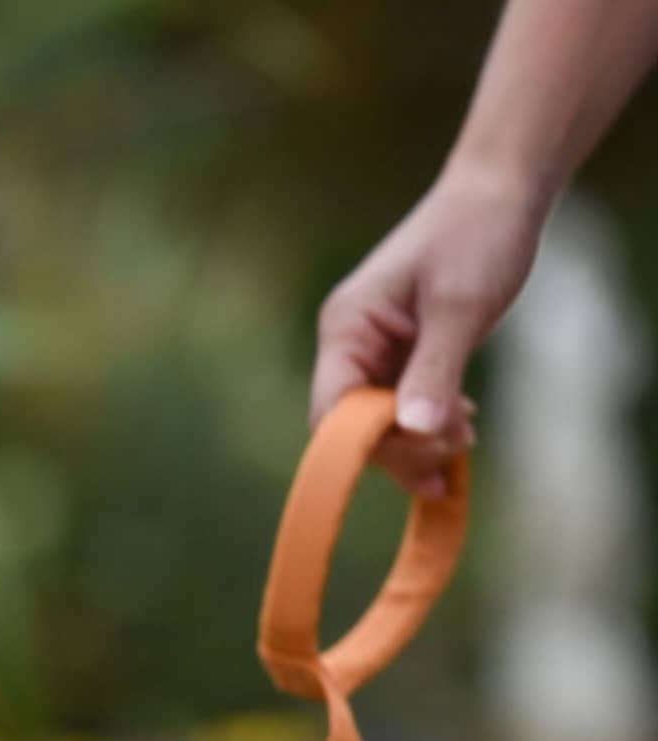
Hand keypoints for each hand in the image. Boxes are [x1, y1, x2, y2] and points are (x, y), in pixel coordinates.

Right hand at [311, 163, 546, 493]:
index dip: (368, 443)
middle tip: (455, 453)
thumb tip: (416, 432)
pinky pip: (402, 405)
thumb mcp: (461, 304)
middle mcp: (349, 344)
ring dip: (418, 441)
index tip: (422, 454)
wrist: (503, 190)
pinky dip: (429, 423)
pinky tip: (462, 425)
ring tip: (465, 443)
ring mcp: (374, 351)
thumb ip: (435, 370)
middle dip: (401, 447)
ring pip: (379, 421)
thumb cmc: (479, 234)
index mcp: (346, 328)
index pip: (333, 412)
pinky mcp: (401, 354)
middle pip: (353, 425)